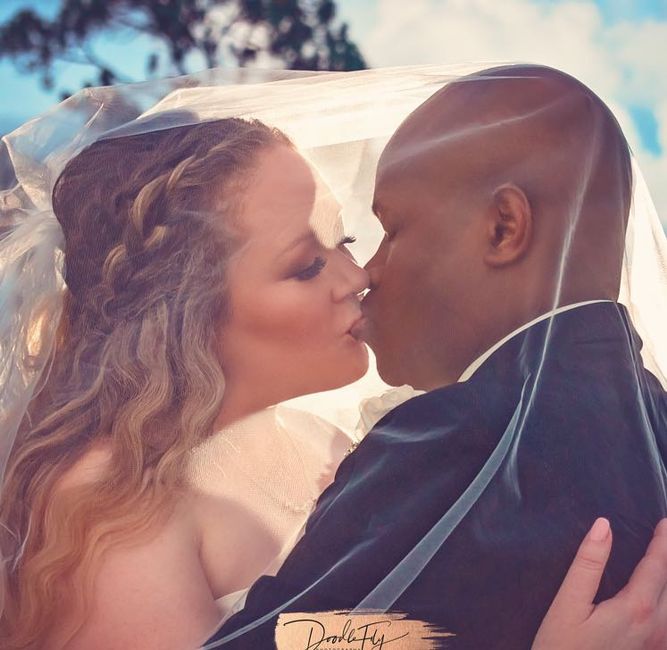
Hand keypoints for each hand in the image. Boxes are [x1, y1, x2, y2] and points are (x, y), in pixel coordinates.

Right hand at [532, 517, 666, 649]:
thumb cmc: (560, 646)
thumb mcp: (568, 603)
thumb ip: (588, 563)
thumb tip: (603, 526)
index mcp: (635, 609)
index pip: (657, 567)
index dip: (662, 542)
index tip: (664, 522)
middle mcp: (655, 628)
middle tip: (666, 536)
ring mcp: (656, 645)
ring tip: (662, 565)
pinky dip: (666, 606)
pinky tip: (659, 604)